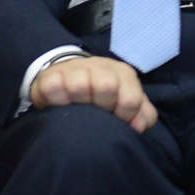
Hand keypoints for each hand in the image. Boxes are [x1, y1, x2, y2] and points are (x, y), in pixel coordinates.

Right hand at [29, 55, 157, 132]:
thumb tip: (138, 127)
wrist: (69, 77)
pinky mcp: (51, 75)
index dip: (124, 116)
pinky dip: (57, 99)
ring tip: (78, 109)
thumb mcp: (126, 102)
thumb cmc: (102, 96)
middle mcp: (101, 67)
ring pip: (79, 85)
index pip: (131, 99)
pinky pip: (53, 87)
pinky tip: (59, 105)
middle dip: (102, 106)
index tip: (116, 120)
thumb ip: (142, 114)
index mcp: (123, 74)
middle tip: (96, 114)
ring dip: (79, 102)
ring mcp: (75, 68)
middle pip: (107, 86)